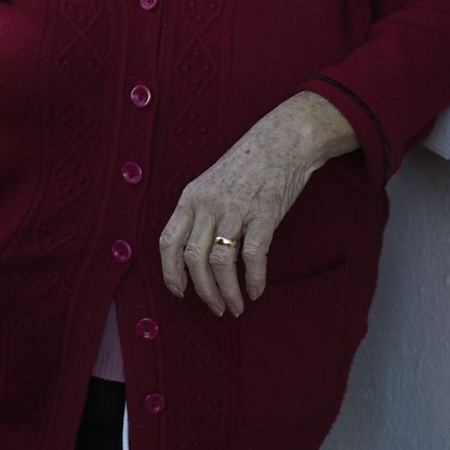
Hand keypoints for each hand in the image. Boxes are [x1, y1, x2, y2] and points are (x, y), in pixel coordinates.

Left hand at [158, 91, 357, 316]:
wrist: (281, 141)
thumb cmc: (246, 167)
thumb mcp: (210, 185)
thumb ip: (201, 216)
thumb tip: (195, 258)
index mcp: (190, 198)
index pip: (168, 241)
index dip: (170, 272)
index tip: (179, 292)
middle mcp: (208, 205)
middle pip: (193, 259)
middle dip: (202, 291)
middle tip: (214, 309)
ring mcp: (235, 209)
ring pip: (221, 262)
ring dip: (226, 292)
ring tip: (234, 307)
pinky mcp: (264, 214)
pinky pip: (253, 256)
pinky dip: (253, 279)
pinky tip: (255, 291)